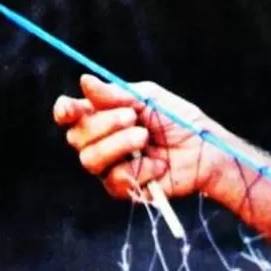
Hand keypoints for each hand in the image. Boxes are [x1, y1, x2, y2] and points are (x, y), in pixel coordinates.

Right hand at [52, 74, 211, 203]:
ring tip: (145, 138)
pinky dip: (139, 169)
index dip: (65, 111)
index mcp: (102, 116)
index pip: (71, 115)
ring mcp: (110, 167)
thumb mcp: (148, 99)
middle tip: (133, 117)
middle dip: (103, 124)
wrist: (205, 150)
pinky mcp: (124, 189)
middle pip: (77, 137)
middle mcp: (100, 142)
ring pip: (90, 159)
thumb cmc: (178, 121)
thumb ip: (116, 95)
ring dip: (118, 145)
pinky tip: (158, 165)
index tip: (69, 108)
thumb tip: (84, 82)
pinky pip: (114, 180)